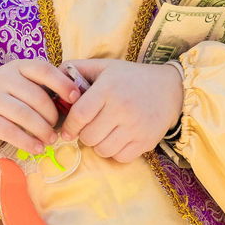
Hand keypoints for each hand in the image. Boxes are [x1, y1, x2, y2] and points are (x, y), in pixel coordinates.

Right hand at [0, 59, 82, 154]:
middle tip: (59, 127)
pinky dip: (27, 141)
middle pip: (36, 97)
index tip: (75, 98)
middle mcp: (3, 79)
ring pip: (24, 115)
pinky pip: (10, 131)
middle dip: (52, 114)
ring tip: (51, 139)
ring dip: (42, 130)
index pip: (43, 69)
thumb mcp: (22, 82)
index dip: (62, 83)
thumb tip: (74, 101)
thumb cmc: (7, 94)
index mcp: (18, 67)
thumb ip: (43, 87)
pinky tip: (37, 148)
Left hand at [58, 58, 183, 162]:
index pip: (80, 115)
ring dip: (99, 144)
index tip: (67, 130)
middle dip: (84, 135)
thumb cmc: (131, 78)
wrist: (170, 89)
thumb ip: (78, 69)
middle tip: (89, 128)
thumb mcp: (105, 67)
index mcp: (109, 89)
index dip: (69, 126)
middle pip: (88, 136)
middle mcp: (122, 109)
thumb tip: (54, 76)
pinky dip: (115, 152)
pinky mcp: (146, 142)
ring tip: (104, 133)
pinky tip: (118, 139)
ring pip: (102, 150)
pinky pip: (120, 157)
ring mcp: (135, 127)